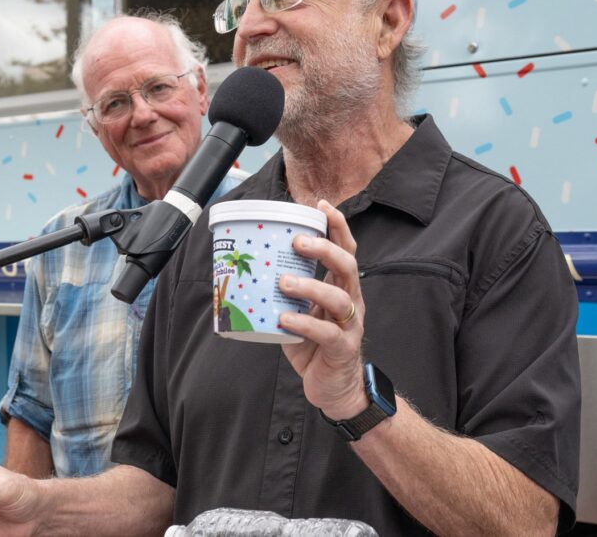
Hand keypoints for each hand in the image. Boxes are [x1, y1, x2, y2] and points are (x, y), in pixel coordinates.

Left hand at [278, 200, 368, 419]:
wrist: (334, 390)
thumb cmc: (314, 346)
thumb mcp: (299, 312)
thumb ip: (282, 294)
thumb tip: (245, 271)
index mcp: (341, 288)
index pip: (345, 250)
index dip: (337, 227)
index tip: (321, 206)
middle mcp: (351, 302)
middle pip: (347, 266)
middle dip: (324, 248)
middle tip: (298, 241)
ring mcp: (349, 326)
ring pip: (339, 298)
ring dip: (311, 286)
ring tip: (284, 282)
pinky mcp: (341, 349)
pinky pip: (326, 333)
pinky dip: (304, 323)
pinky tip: (286, 318)